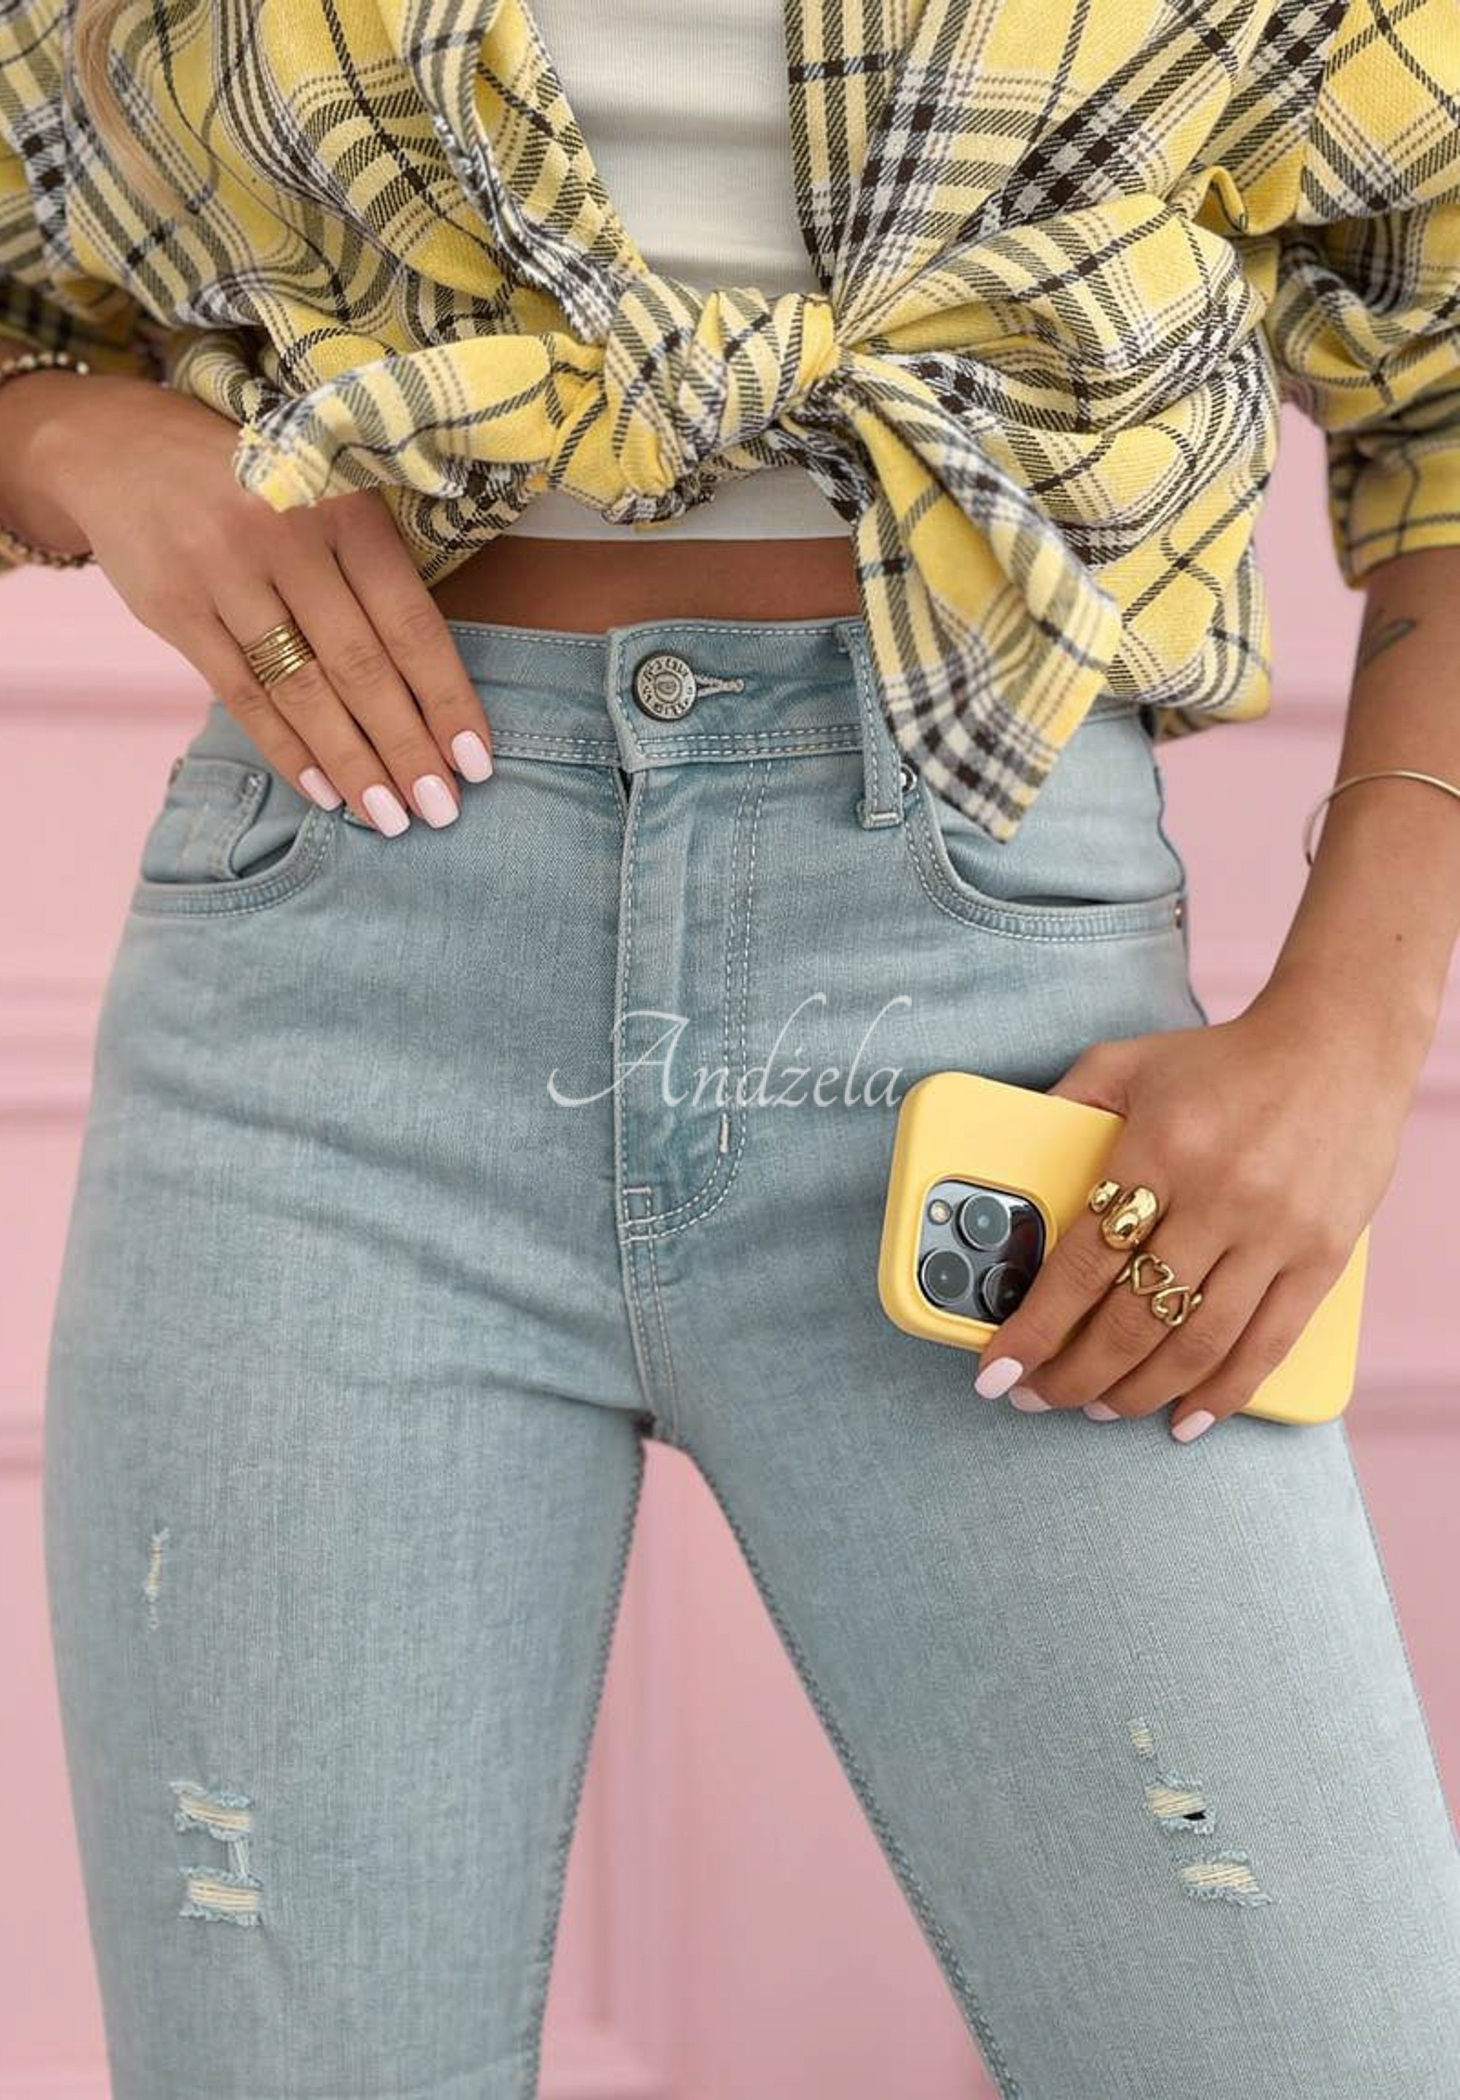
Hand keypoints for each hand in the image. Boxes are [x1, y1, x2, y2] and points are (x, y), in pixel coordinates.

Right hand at [21, 374, 494, 831]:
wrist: (121, 448)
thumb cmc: (259, 483)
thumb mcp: (328, 494)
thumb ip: (375, 571)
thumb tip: (436, 690)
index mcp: (344, 506)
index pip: (410, 622)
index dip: (447, 698)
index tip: (477, 761)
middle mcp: (286, 536)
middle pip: (360, 667)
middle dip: (406, 748)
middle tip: (441, 810)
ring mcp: (223, 574)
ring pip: (302, 692)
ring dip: (352, 764)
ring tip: (388, 818)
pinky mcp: (175, 609)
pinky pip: (242, 698)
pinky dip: (288, 751)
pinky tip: (326, 793)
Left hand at [970, 982, 1412, 1438]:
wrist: (1340, 1044)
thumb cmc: (1223, 1059)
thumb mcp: (1128, 1062)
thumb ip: (1066, 1105)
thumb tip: (1008, 1151)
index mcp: (1161, 1150)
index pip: (1083, 1263)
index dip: (1036, 1328)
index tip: (1000, 1368)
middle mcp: (1219, 1198)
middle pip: (1133, 1318)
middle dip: (1074, 1374)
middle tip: (1040, 1396)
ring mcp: (1275, 1234)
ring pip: (1196, 1344)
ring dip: (1138, 1391)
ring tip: (1098, 1407)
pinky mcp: (1322, 1258)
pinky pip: (1266, 1345)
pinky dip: (1224, 1393)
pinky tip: (1186, 1419)